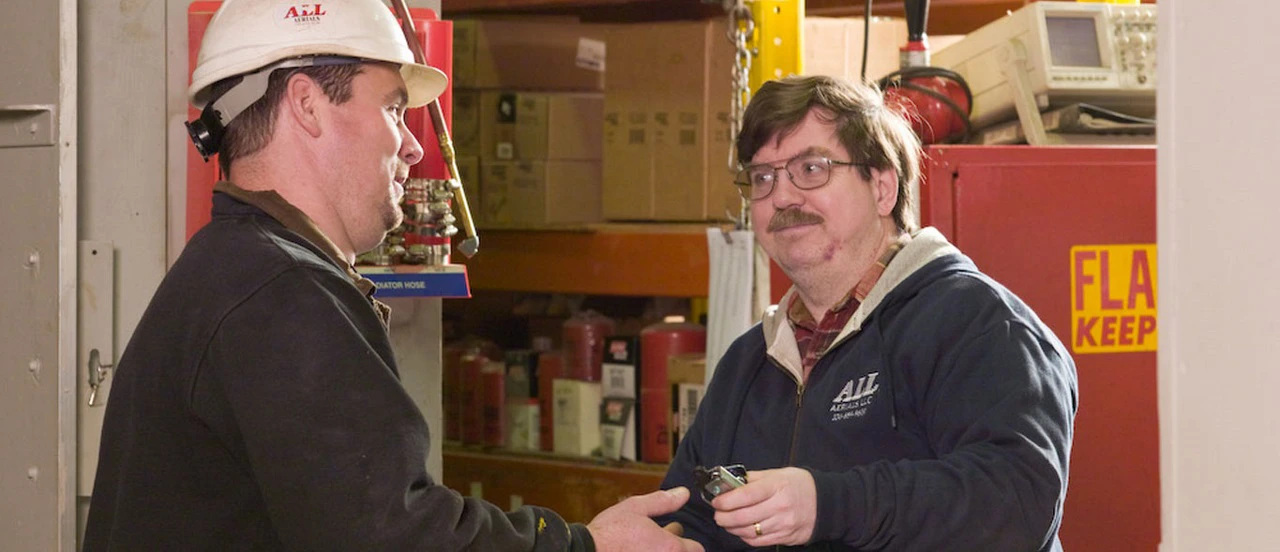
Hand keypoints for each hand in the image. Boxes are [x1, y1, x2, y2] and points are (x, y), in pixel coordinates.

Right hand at [587, 487, 704, 551]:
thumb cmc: (609, 533)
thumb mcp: (636, 508)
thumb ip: (663, 502)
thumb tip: (683, 494)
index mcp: (670, 547)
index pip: (696, 549)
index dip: (688, 541)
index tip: (676, 536)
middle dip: (675, 549)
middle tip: (659, 541)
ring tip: (646, 547)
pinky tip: (637, 551)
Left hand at [710, 467, 816, 546]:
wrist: (826, 503)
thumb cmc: (799, 485)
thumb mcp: (778, 474)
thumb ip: (753, 478)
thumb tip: (729, 482)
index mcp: (777, 486)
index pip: (746, 495)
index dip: (727, 500)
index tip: (716, 501)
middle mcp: (781, 506)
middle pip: (744, 516)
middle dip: (724, 517)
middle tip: (717, 514)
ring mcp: (784, 524)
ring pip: (749, 531)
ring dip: (732, 528)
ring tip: (726, 522)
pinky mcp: (786, 537)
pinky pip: (758, 541)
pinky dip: (745, 537)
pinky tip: (741, 530)